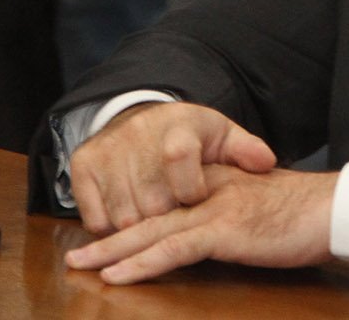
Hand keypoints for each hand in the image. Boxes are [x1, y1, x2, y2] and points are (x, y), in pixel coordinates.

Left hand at [65, 165, 337, 283]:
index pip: (167, 201)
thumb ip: (237, 215)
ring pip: (152, 231)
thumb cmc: (307, 212)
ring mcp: (214, 211)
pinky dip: (141, 263)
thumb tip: (221, 238)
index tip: (107, 234)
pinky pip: (173, 248)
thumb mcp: (265, 206)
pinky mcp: (223, 231)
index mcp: (218, 185)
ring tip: (82, 265)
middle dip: (111, 237)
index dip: (134, 218)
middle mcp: (209, 193)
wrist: (332, 208)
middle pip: (150, 216)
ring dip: (113, 251)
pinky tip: (118, 276)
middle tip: (77, 254)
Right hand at [68, 102, 276, 235]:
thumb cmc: (191, 136)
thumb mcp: (222, 136)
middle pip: (152, 200)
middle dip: (169, 216)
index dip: (191, 189)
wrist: (141, 119)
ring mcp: (106, 150)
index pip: (179, 156)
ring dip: (142, 226)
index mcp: (176, 124)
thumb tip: (266, 162)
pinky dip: (113, 228)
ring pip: (124, 216)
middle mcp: (136, 133)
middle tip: (177, 214)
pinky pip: (95, 219)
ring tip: (156, 214)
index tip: (196, 197)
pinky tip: (131, 214)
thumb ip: (246, 150)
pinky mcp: (82, 166)